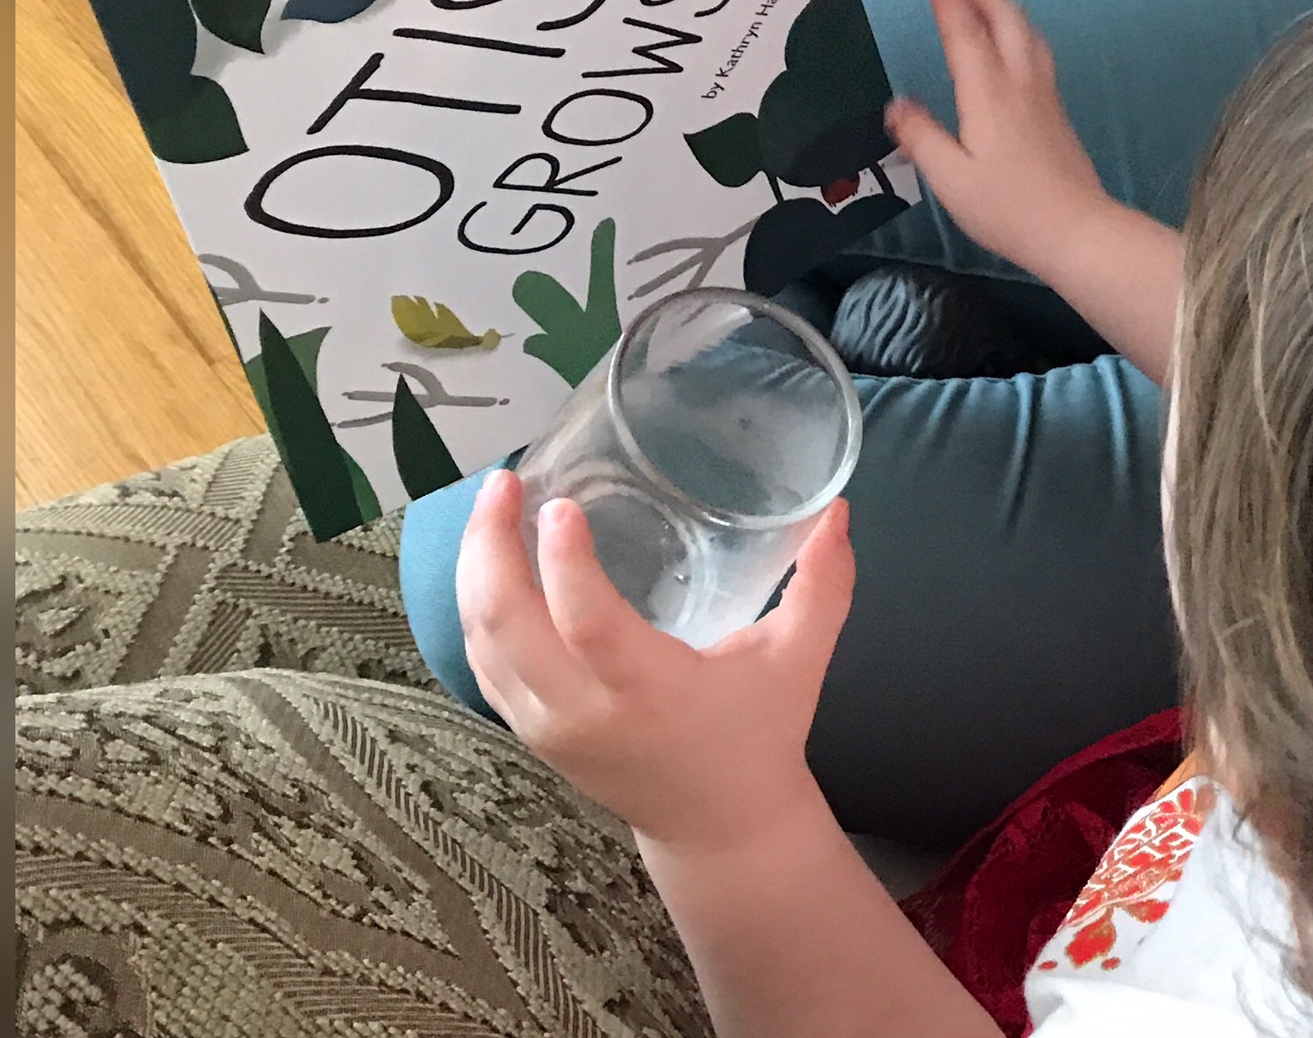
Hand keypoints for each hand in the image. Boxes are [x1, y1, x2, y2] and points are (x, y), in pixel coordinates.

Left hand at [456, 469, 854, 851]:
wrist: (720, 829)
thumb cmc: (761, 733)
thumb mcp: (798, 659)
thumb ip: (821, 584)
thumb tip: (839, 506)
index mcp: (651, 693)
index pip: (590, 628)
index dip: (567, 564)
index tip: (558, 504)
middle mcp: (586, 714)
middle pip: (509, 628)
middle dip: (492, 547)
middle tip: (504, 482)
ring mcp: (548, 728)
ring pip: (483, 643)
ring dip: (474, 569)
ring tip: (489, 504)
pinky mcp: (530, 731)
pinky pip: (481, 663)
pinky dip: (473, 606)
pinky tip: (486, 557)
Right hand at [885, 0, 1112, 284]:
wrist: (1076, 230)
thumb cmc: (1008, 209)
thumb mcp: (950, 180)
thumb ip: (921, 138)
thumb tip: (896, 105)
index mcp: (988, 94)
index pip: (966, 33)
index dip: (948, 1)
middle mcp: (1019, 82)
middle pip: (1005, 18)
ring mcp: (1044, 94)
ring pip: (1027, 31)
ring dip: (1002, 6)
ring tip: (980, 0)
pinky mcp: (1056, 111)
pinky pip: (1037, 50)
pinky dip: (1018, 30)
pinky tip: (1013, 44)